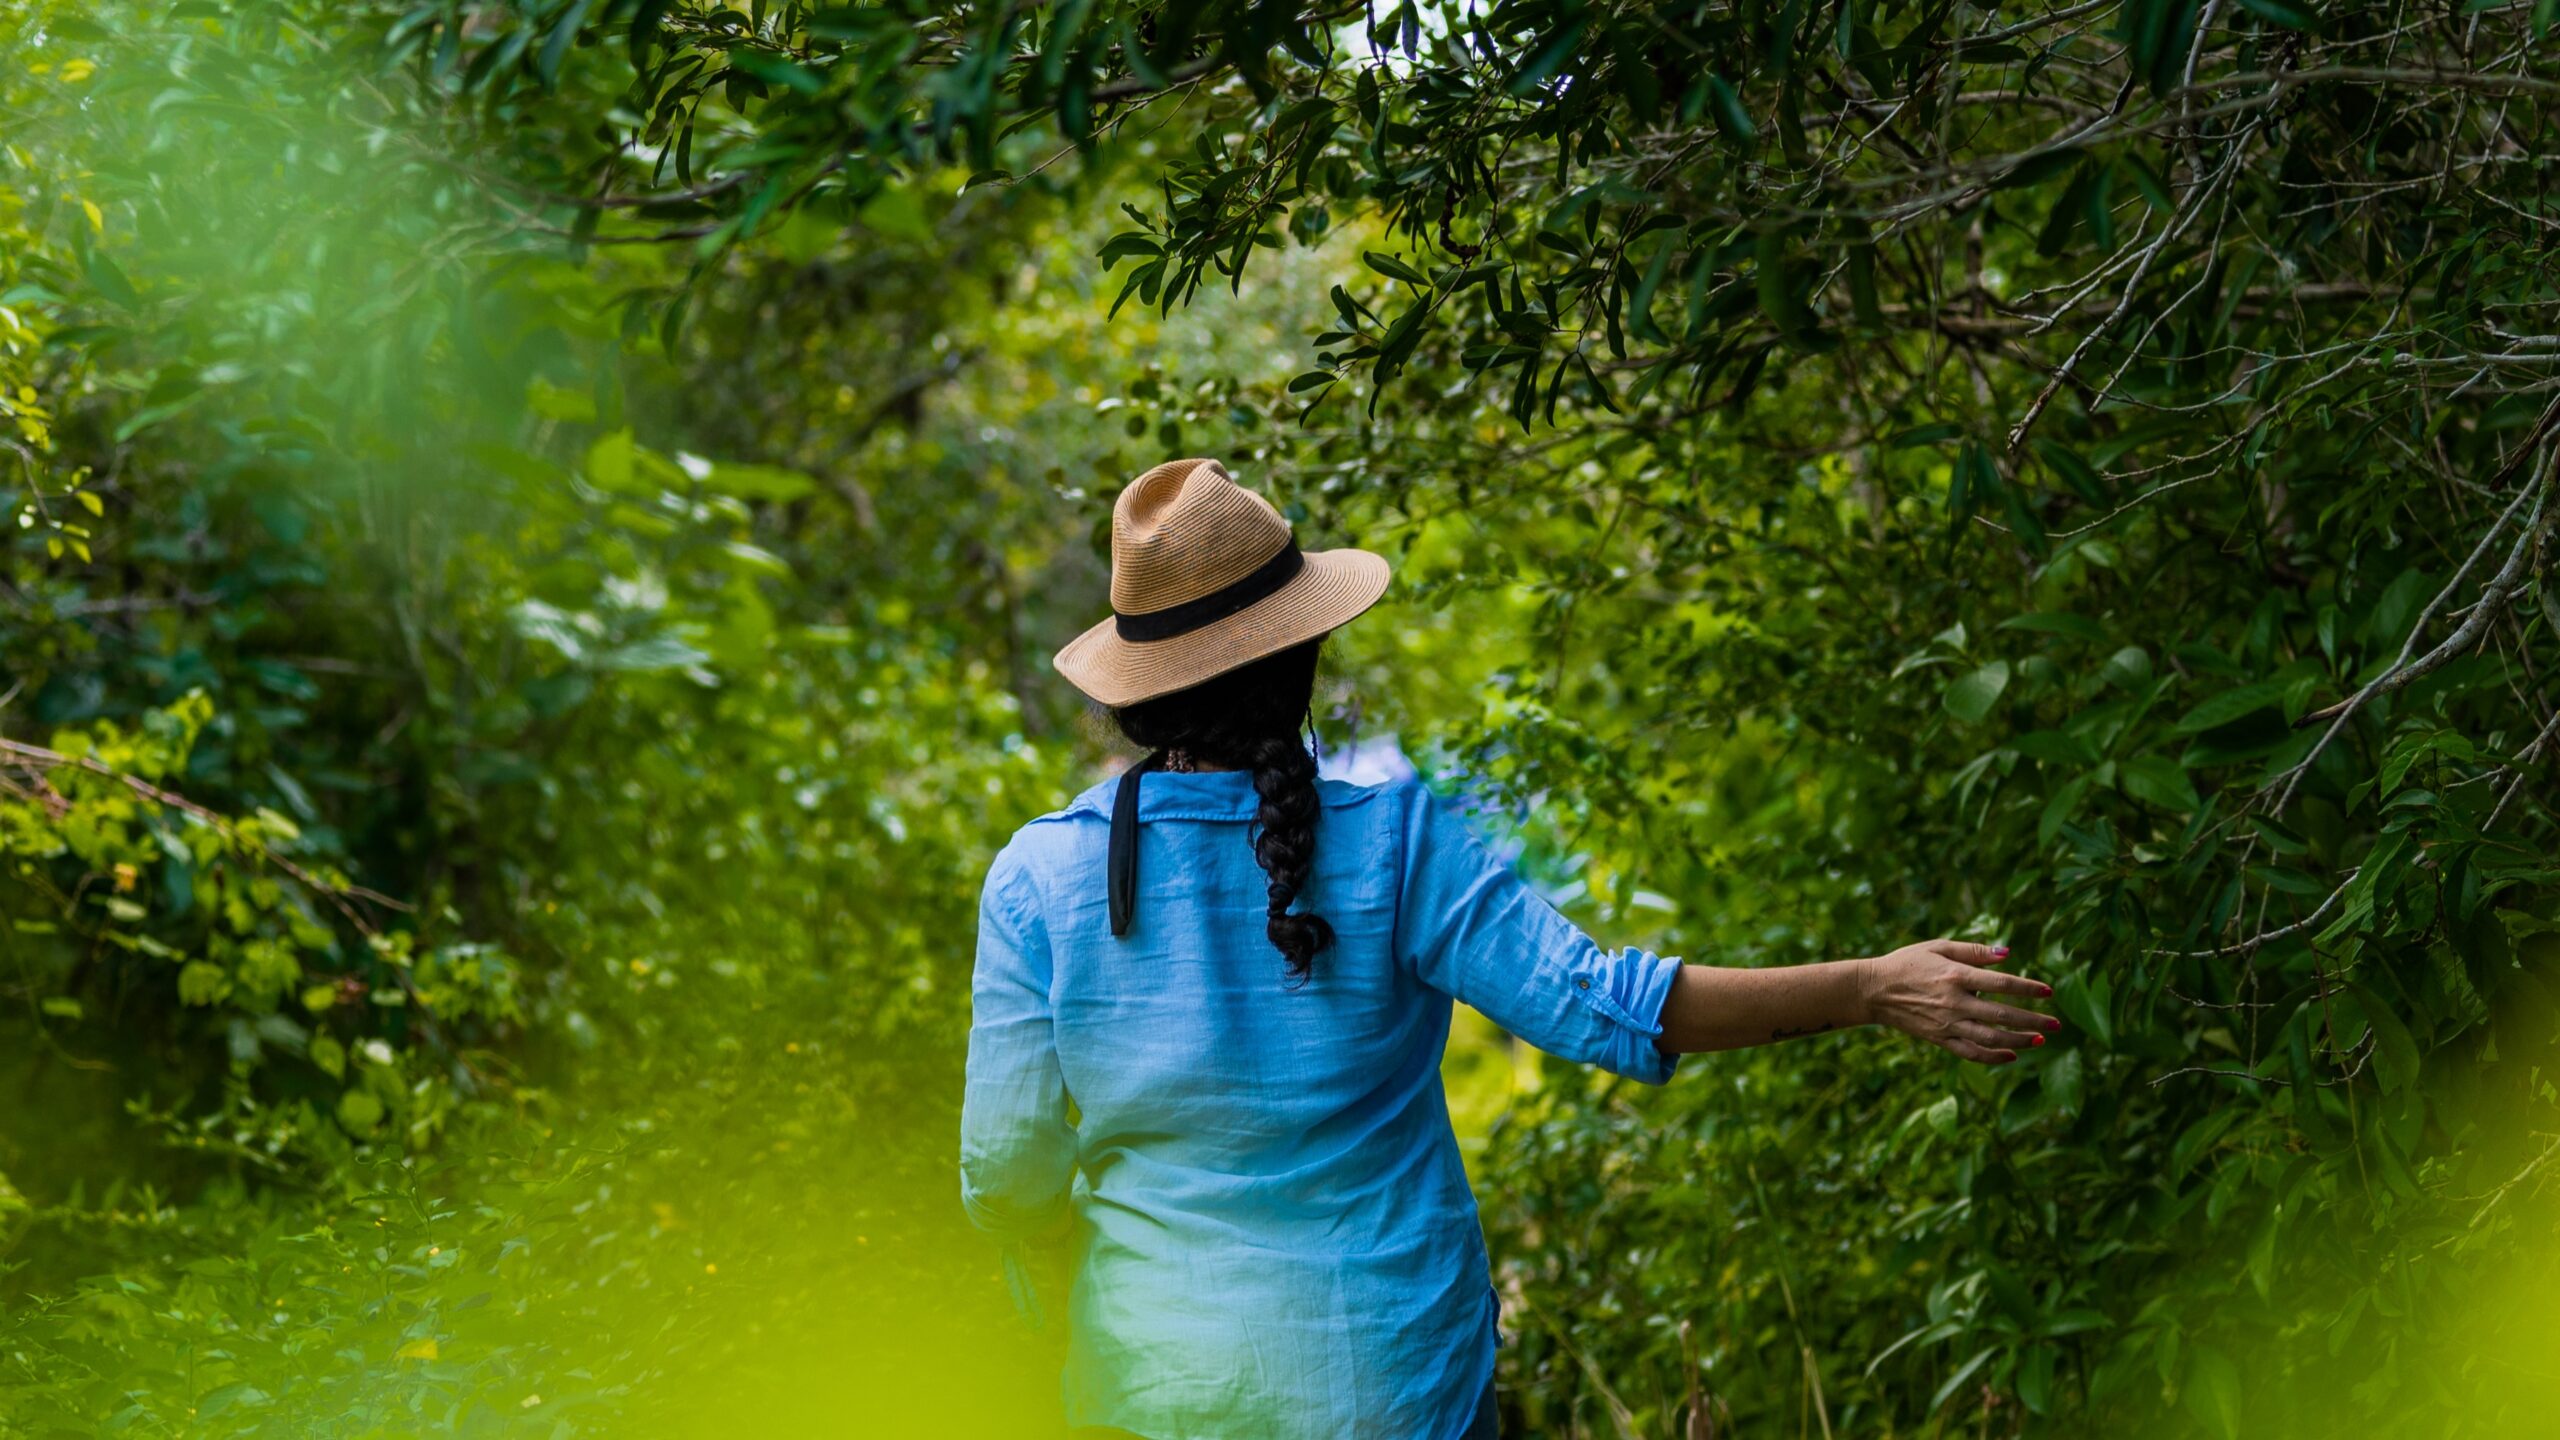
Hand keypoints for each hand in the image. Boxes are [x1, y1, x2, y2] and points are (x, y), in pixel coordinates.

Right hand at [1855, 939, 2056, 1064]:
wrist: (1874, 990)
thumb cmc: (1908, 963)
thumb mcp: (1938, 946)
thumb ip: (1974, 950)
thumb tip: (2008, 953)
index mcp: (1956, 976)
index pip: (2002, 984)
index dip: (2028, 988)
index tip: (2048, 991)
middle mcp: (1954, 1002)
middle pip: (2003, 1015)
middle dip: (2034, 1021)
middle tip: (2057, 1025)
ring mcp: (1947, 1024)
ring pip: (1991, 1038)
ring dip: (2019, 1041)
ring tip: (2041, 1040)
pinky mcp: (1939, 1039)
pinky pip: (1971, 1052)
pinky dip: (1993, 1057)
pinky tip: (2012, 1055)